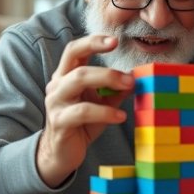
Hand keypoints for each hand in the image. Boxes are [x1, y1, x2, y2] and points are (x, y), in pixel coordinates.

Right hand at [36, 35, 134, 187]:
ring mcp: (55, 102)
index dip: (93, 42)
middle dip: (106, 67)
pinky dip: (104, 112)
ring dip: (107, 82)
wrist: (61, 152)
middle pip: (78, 64)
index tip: (115, 40)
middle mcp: (57, 84)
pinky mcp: (59, 121)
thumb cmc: (82, 123)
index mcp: (65, 75)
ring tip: (129, 88)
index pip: (75, 50)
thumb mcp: (101, 103)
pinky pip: (82, 111)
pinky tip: (120, 116)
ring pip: (78, 81)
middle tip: (130, 76)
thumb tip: (137, 77)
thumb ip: (115, 89)